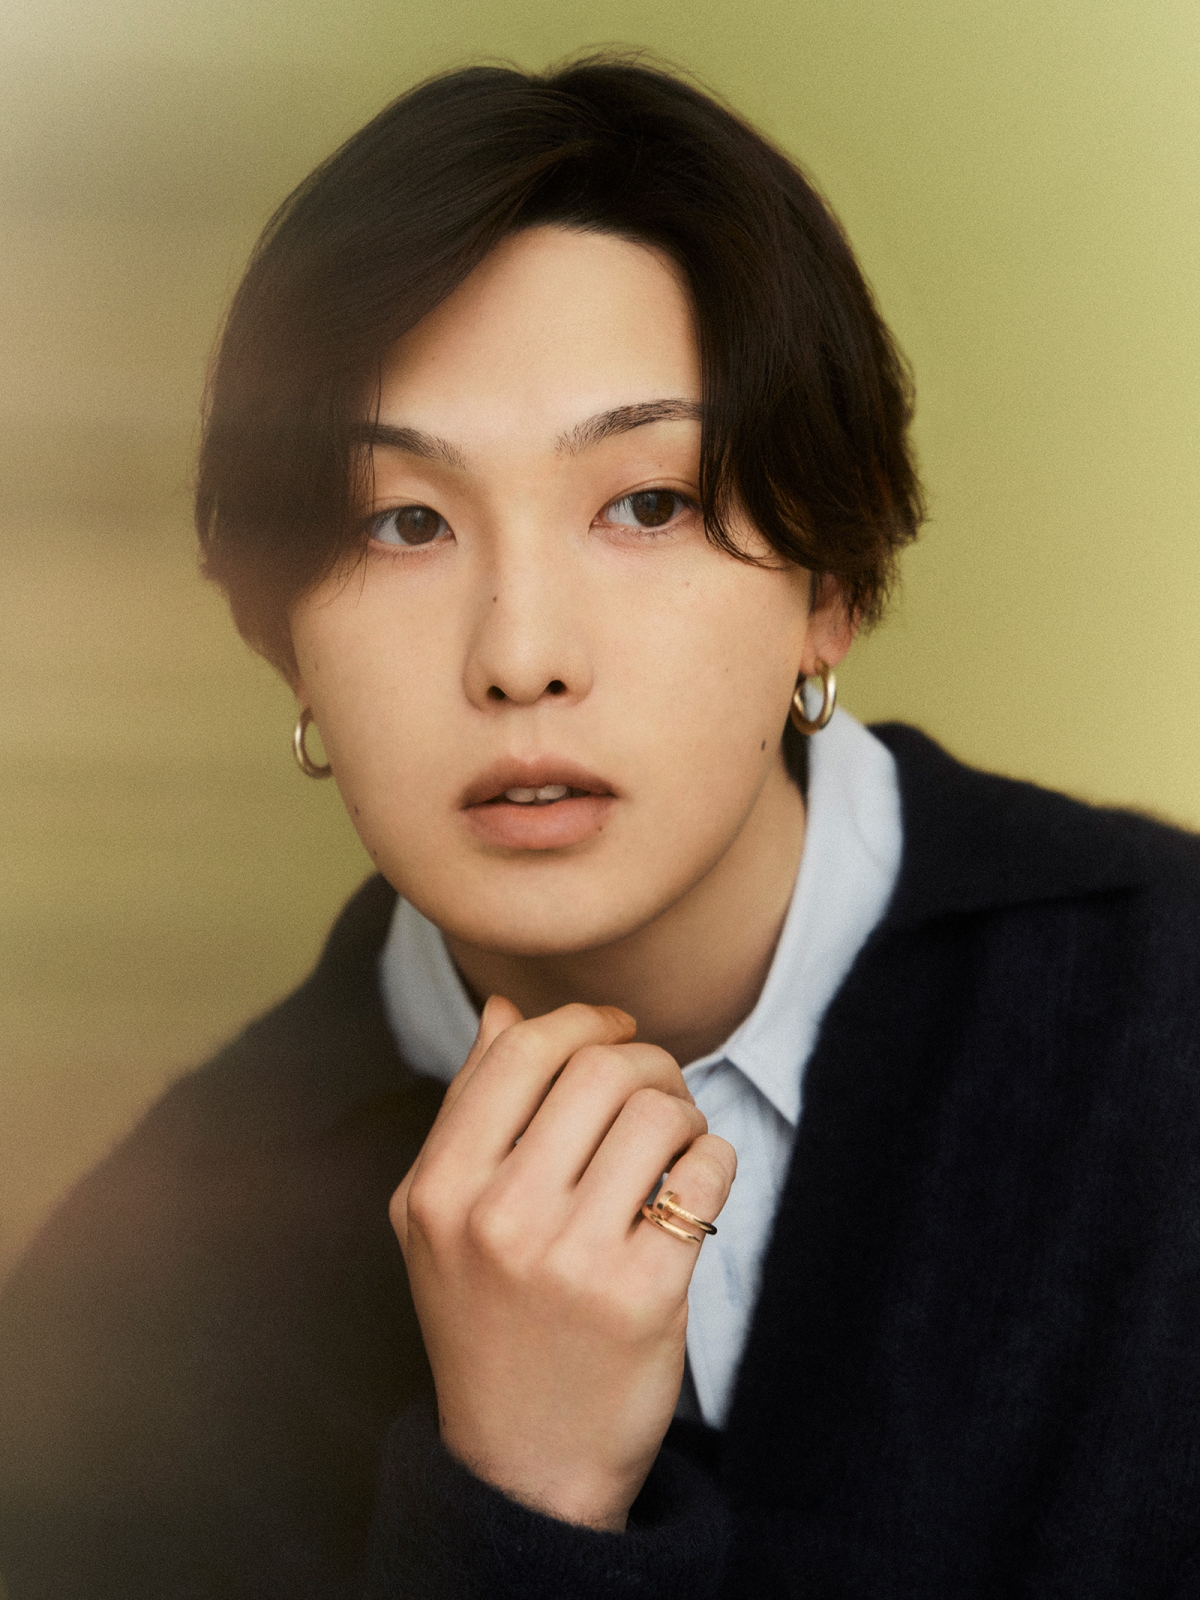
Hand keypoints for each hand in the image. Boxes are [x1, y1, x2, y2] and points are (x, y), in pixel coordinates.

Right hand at [390, 997, 735, 1530]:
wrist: (525, 1463)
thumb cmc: (487, 1322)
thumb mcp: (443, 1219)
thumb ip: (472, 1108)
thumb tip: (502, 1008)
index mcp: (439, 1189)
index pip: (520, 1050)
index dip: (581, 1021)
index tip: (614, 1031)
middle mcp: (497, 1219)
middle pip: (600, 1069)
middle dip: (646, 1061)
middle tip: (657, 1091)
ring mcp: (572, 1259)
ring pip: (659, 1112)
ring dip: (684, 1113)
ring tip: (675, 1144)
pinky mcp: (645, 1295)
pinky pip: (706, 1174)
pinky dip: (712, 1163)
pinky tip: (691, 1191)